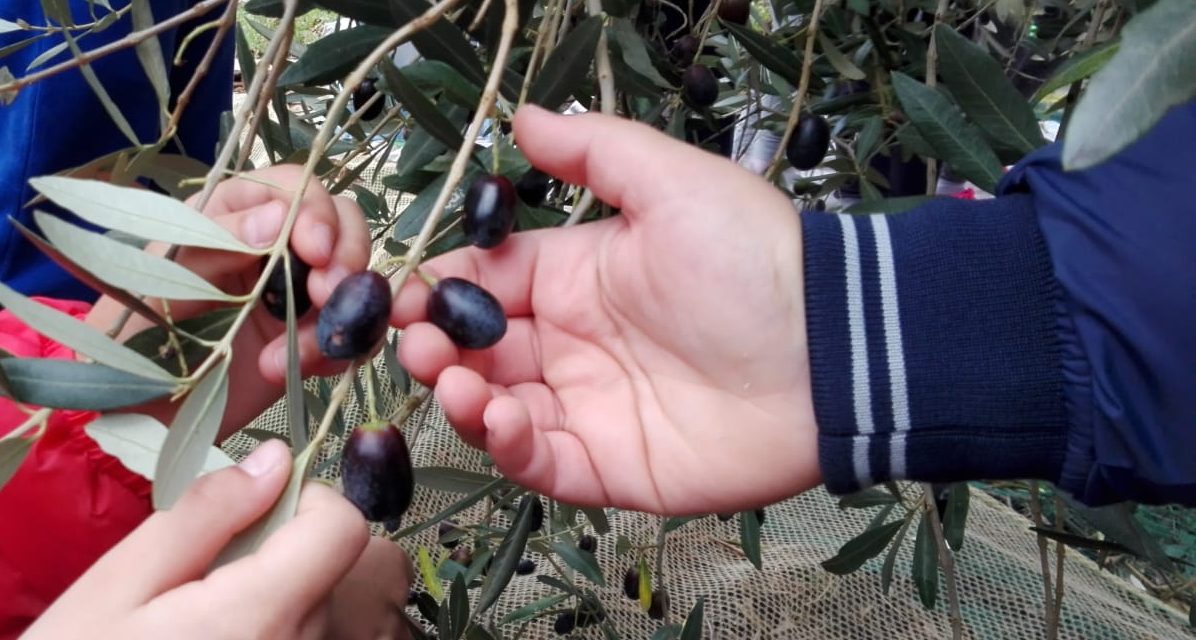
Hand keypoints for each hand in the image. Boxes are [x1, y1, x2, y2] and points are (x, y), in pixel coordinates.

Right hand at [21, 439, 411, 639]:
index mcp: (265, 616)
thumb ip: (206, 516)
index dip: (309, 503)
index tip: (259, 512)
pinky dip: (289, 633)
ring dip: (289, 602)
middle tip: (220, 580)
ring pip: (331, 613)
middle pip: (345, 571)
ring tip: (216, 625)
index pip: (346, 529)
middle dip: (295, 554)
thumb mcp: (119, 589)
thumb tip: (275, 460)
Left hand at [86, 165, 370, 436]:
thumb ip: (215, 243)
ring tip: (298, 355)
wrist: (135, 411)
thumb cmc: (132, 335)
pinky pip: (355, 333)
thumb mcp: (163, 280)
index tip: (316, 251)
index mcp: (235, 214)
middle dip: (346, 257)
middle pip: (343, 225)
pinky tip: (298, 371)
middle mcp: (276, 247)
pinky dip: (340, 351)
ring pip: (355, 281)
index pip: (295, 188)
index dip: (315, 212)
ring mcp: (299, 293)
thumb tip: (278, 218)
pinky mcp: (313, 338)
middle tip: (328, 294)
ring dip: (340, 315)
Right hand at [392, 105, 818, 515]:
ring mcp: (588, 407)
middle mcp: (573, 342)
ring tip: (453, 380)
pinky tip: (496, 417)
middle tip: (415, 347)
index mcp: (576, 275)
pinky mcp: (610, 465)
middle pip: (477, 349)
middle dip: (433, 347)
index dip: (436, 289)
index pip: (483, 281)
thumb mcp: (672, 183)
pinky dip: (506, 446)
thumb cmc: (754, 261)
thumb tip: (522, 116)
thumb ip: (595, 151)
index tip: (397, 295)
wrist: (833, 353)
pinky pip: (540, 463)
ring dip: (462, 397)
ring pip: (497, 409)